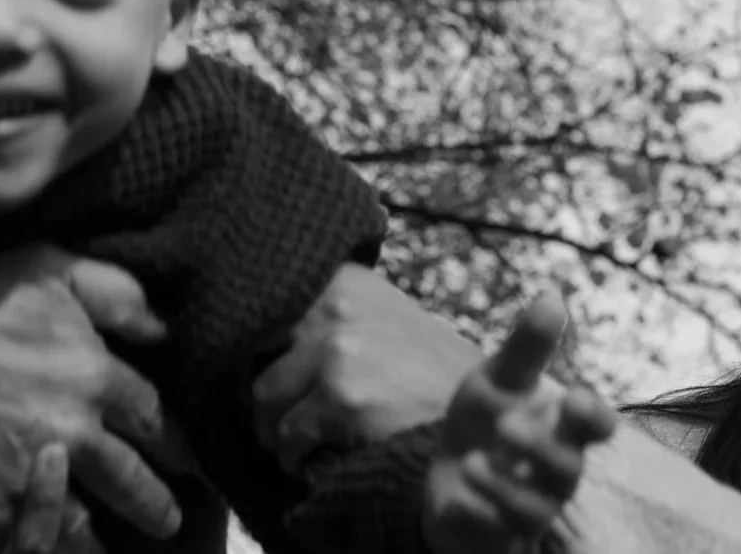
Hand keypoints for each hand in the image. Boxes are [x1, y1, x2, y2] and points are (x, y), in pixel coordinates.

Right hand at [0, 246, 189, 549]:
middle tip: (171, 516)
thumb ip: (114, 293)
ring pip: (87, 524)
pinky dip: (54, 552)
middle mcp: (77, 435)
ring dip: (105, 540)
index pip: (153, 418)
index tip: (186, 457)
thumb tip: (164, 326)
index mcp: (95, 377)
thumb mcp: (45, 270)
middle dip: (154, 502)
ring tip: (115, 547)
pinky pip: (35, 545)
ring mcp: (33, 480)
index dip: (173, 440)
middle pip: (131, 480)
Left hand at [252, 262, 483, 468]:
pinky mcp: (340, 398)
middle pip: (255, 354)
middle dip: (268, 391)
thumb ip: (333, 315)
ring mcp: (336, 351)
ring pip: (264, 399)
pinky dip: (295, 455)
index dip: (259, 348)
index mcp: (343, 281)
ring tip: (301, 441)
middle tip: (285, 415)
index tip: (269, 370)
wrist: (484, 411)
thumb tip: (267, 338)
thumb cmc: (432, 371)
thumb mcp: (386, 318)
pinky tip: (317, 460)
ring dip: (277, 427)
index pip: (264, 309)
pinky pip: (287, 436)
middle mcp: (335, 306)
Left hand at [423, 296, 616, 553]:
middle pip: (566, 467)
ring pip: (533, 506)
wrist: (450, 478)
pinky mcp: (499, 534)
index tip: (574, 399)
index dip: (593, 417)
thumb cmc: (486, 422)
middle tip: (504, 424)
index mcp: (562, 429)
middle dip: (540, 447)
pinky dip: (478, 514)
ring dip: (502, 485)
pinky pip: (496, 532)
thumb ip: (526, 348)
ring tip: (469, 461)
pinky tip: (457, 500)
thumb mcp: (497, 380)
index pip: (596, 427)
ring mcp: (529, 508)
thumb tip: (552, 296)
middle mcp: (555, 471)